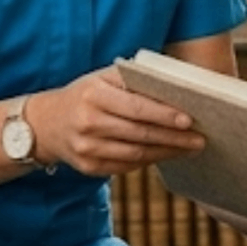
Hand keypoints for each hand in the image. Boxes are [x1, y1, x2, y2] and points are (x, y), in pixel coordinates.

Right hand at [22, 68, 203, 177]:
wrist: (46, 122)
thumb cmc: (86, 94)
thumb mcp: (102, 78)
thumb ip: (133, 81)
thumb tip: (174, 88)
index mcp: (94, 95)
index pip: (135, 108)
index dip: (163, 115)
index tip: (189, 119)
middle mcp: (88, 123)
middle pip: (139, 134)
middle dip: (173, 138)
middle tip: (200, 139)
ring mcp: (86, 149)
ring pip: (135, 155)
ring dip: (166, 152)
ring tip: (190, 148)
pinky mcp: (88, 167)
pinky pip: (126, 167)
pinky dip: (148, 161)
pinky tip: (165, 154)